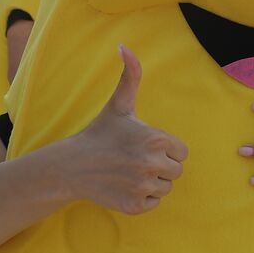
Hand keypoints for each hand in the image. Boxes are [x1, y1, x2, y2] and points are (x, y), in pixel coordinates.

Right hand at [66, 45, 186, 214]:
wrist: (72, 166)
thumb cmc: (100, 133)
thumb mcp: (119, 104)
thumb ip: (130, 75)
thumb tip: (124, 46)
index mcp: (156, 139)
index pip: (181, 152)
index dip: (165, 149)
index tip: (144, 145)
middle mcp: (152, 164)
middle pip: (176, 171)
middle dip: (160, 166)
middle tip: (136, 159)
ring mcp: (143, 186)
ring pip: (165, 188)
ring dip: (152, 182)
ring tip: (130, 172)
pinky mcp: (135, 206)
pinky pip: (154, 203)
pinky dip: (143, 198)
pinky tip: (125, 186)